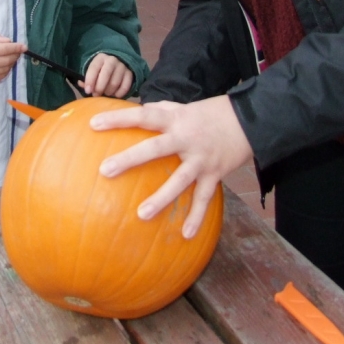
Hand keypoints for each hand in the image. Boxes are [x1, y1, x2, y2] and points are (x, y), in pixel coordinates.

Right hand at [0, 34, 24, 88]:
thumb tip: (10, 41)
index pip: (3, 49)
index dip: (16, 48)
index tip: (24, 47)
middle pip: (6, 60)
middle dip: (15, 55)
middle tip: (18, 52)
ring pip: (5, 69)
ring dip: (11, 63)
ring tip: (11, 58)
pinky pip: (1, 77)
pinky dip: (6, 71)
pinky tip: (5, 66)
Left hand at [83, 53, 132, 97]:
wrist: (117, 63)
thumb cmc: (101, 69)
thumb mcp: (93, 70)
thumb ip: (86, 78)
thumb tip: (83, 85)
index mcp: (100, 58)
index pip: (94, 68)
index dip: (90, 80)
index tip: (88, 91)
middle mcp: (112, 60)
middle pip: (105, 76)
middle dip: (99, 88)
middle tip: (96, 95)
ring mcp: (122, 66)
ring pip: (115, 83)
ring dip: (108, 92)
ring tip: (105, 93)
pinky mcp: (130, 73)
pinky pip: (125, 87)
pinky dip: (119, 93)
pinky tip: (114, 95)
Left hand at [91, 96, 252, 238]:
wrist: (250, 119)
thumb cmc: (211, 112)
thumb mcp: (185, 107)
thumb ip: (162, 110)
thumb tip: (139, 110)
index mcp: (175, 119)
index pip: (143, 116)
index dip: (119, 119)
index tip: (94, 124)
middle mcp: (186, 138)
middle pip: (154, 148)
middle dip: (129, 159)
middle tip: (104, 170)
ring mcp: (201, 158)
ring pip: (179, 180)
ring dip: (161, 198)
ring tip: (141, 215)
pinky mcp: (215, 174)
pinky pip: (204, 198)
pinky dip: (196, 217)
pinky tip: (186, 235)